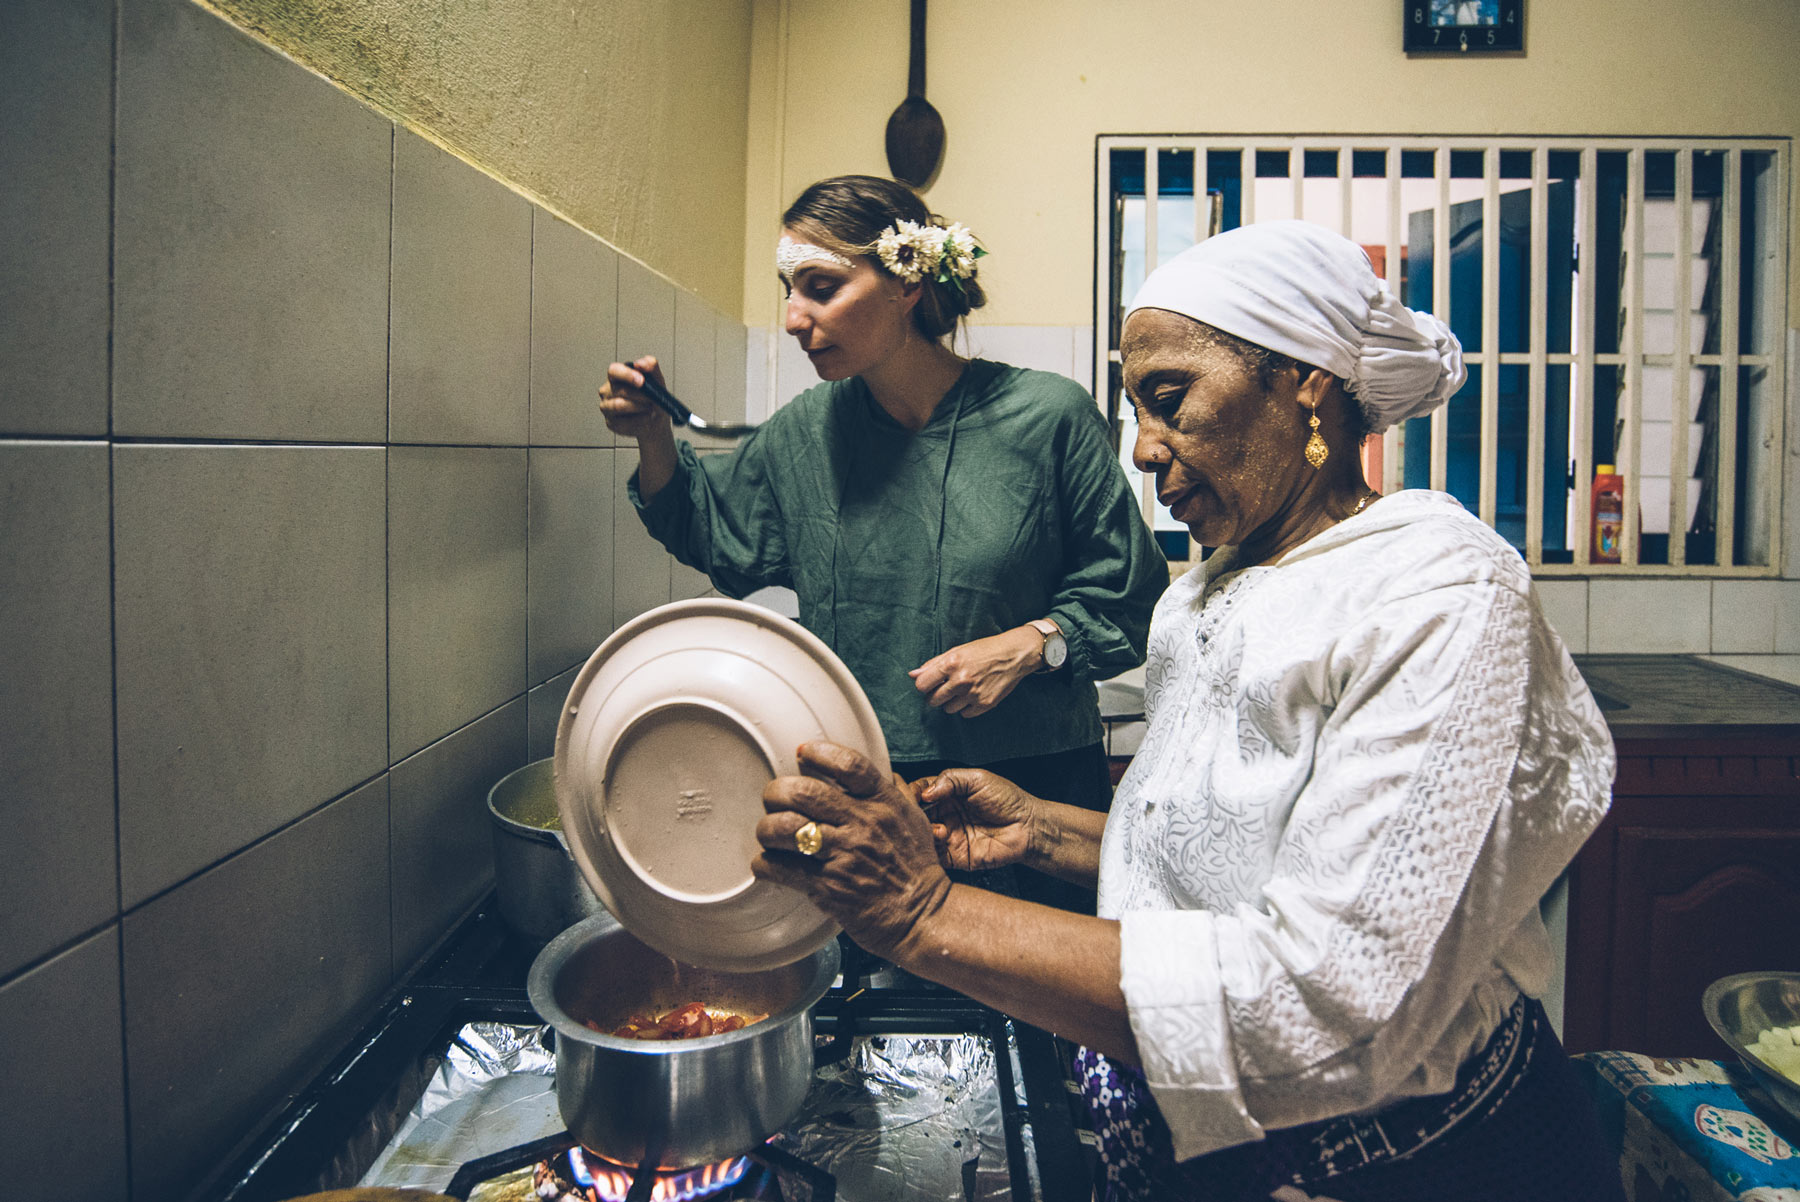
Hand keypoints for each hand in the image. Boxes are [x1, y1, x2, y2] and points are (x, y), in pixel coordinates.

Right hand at [597, 357, 675, 442]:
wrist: (655, 418)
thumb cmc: (652, 396)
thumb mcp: (656, 379)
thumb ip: (650, 366)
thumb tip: (640, 364)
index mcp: (616, 376)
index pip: (614, 371)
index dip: (627, 375)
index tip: (642, 381)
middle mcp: (607, 391)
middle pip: (620, 391)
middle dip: (641, 395)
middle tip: (654, 399)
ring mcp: (606, 407)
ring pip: (618, 406)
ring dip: (639, 408)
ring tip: (651, 408)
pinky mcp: (611, 423)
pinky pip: (623, 422)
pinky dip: (639, 420)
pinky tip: (646, 418)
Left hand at [754, 742, 951, 960]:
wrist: (922, 915)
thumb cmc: (917, 868)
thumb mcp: (914, 818)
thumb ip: (893, 791)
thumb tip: (874, 771)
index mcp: (883, 803)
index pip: (849, 765)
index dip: (819, 753)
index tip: (802, 753)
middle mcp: (862, 825)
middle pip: (806, 792)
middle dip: (778, 791)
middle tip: (773, 797)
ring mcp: (843, 855)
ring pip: (787, 828)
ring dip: (768, 828)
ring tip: (769, 833)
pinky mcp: (827, 886)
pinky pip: (781, 867)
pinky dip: (765, 864)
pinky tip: (767, 863)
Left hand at [910, 627, 1040, 717]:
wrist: (1013, 655)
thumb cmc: (984, 650)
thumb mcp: (957, 651)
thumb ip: (933, 664)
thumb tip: (912, 675)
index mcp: (951, 664)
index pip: (922, 686)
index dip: (924, 686)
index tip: (931, 683)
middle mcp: (961, 680)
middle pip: (933, 701)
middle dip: (936, 696)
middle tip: (947, 687)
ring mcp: (973, 694)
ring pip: (948, 709)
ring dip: (952, 702)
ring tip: (963, 689)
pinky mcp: (985, 704)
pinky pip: (965, 714)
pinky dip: (967, 707)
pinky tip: (974, 695)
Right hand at [914, 769, 1037, 871]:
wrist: (1028, 827)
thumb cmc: (1008, 800)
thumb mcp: (978, 779)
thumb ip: (950, 779)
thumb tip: (926, 792)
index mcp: (948, 794)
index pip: (920, 792)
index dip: (912, 792)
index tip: (912, 794)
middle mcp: (944, 815)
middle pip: (916, 814)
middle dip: (913, 813)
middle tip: (916, 812)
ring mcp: (948, 836)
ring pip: (922, 835)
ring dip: (924, 830)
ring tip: (940, 827)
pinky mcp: (954, 856)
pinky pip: (934, 855)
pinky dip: (930, 848)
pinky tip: (941, 837)